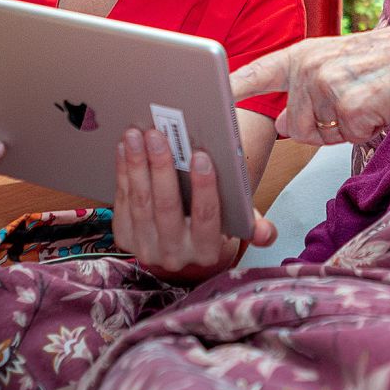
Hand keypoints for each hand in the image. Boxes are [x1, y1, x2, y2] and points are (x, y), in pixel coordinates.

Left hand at [113, 127, 275, 280]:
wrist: (181, 246)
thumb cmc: (213, 222)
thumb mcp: (237, 223)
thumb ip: (253, 225)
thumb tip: (267, 234)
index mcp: (207, 251)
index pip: (207, 217)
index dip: (204, 187)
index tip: (201, 155)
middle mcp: (175, 255)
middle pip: (166, 208)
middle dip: (161, 168)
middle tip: (158, 135)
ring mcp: (147, 248)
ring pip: (140, 203)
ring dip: (137, 165)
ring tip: (137, 135)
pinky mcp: (125, 238)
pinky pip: (122, 202)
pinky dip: (123, 172)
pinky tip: (125, 148)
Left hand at [230, 20, 389, 144]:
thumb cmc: (385, 67)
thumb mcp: (337, 70)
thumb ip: (304, 95)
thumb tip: (284, 126)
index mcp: (303, 54)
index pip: (257, 72)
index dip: (230, 86)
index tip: (202, 93)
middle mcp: (309, 65)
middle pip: (294, 125)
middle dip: (322, 129)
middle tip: (354, 105)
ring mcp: (328, 82)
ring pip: (318, 135)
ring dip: (344, 131)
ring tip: (368, 102)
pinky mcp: (349, 103)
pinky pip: (346, 138)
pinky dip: (366, 131)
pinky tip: (380, 107)